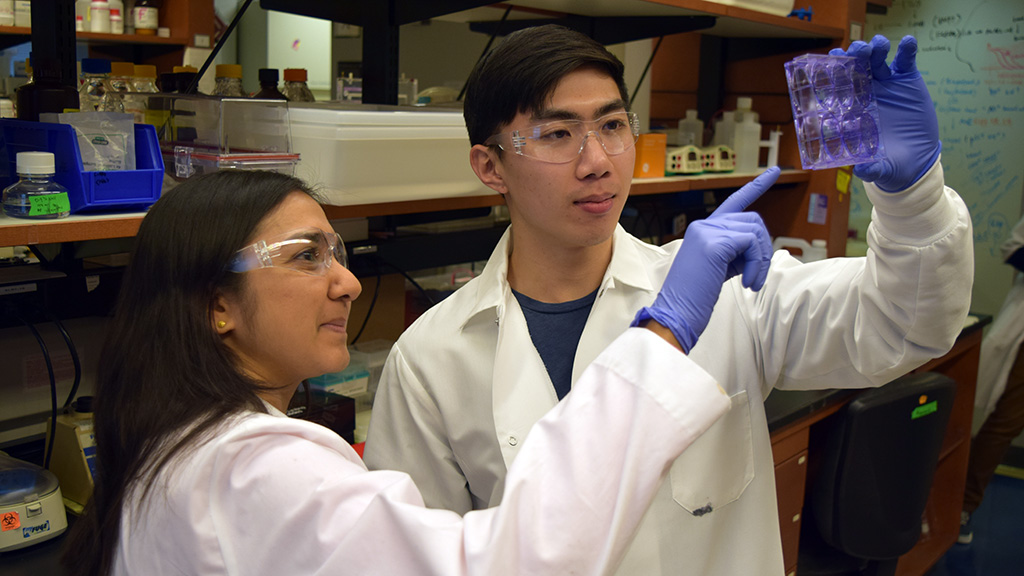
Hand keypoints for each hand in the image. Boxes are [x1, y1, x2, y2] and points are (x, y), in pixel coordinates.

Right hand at [632, 168, 778, 351]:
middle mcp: (704, 226)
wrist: (675, 313)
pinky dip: (756, 265)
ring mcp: (707, 232)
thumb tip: (759, 249)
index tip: (773, 172)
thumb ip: (735, 251)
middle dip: (763, 250)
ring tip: (751, 282)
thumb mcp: (719, 268)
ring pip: (755, 231)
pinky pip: (751, 244)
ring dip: (761, 260)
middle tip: (756, 278)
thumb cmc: (694, 298)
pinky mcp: (714, 244)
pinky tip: (747, 283)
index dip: (757, 186)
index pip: (735, 202)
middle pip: (753, 221)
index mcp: (703, 230)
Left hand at [830, 35, 940, 191]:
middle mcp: (865, 92)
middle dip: (855, 54)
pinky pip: (906, 61)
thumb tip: (862, 172)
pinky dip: (908, 50)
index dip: (833, 70)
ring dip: (876, 48)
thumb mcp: (879, 169)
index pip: (837, 85)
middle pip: (856, 66)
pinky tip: (909, 42)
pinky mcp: (908, 81)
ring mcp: (887, 84)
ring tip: (879, 45)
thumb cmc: (888, 163)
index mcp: (851, 108)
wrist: (915, 161)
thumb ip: (870, 169)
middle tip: (858, 50)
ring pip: (877, 59)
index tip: (832, 58)